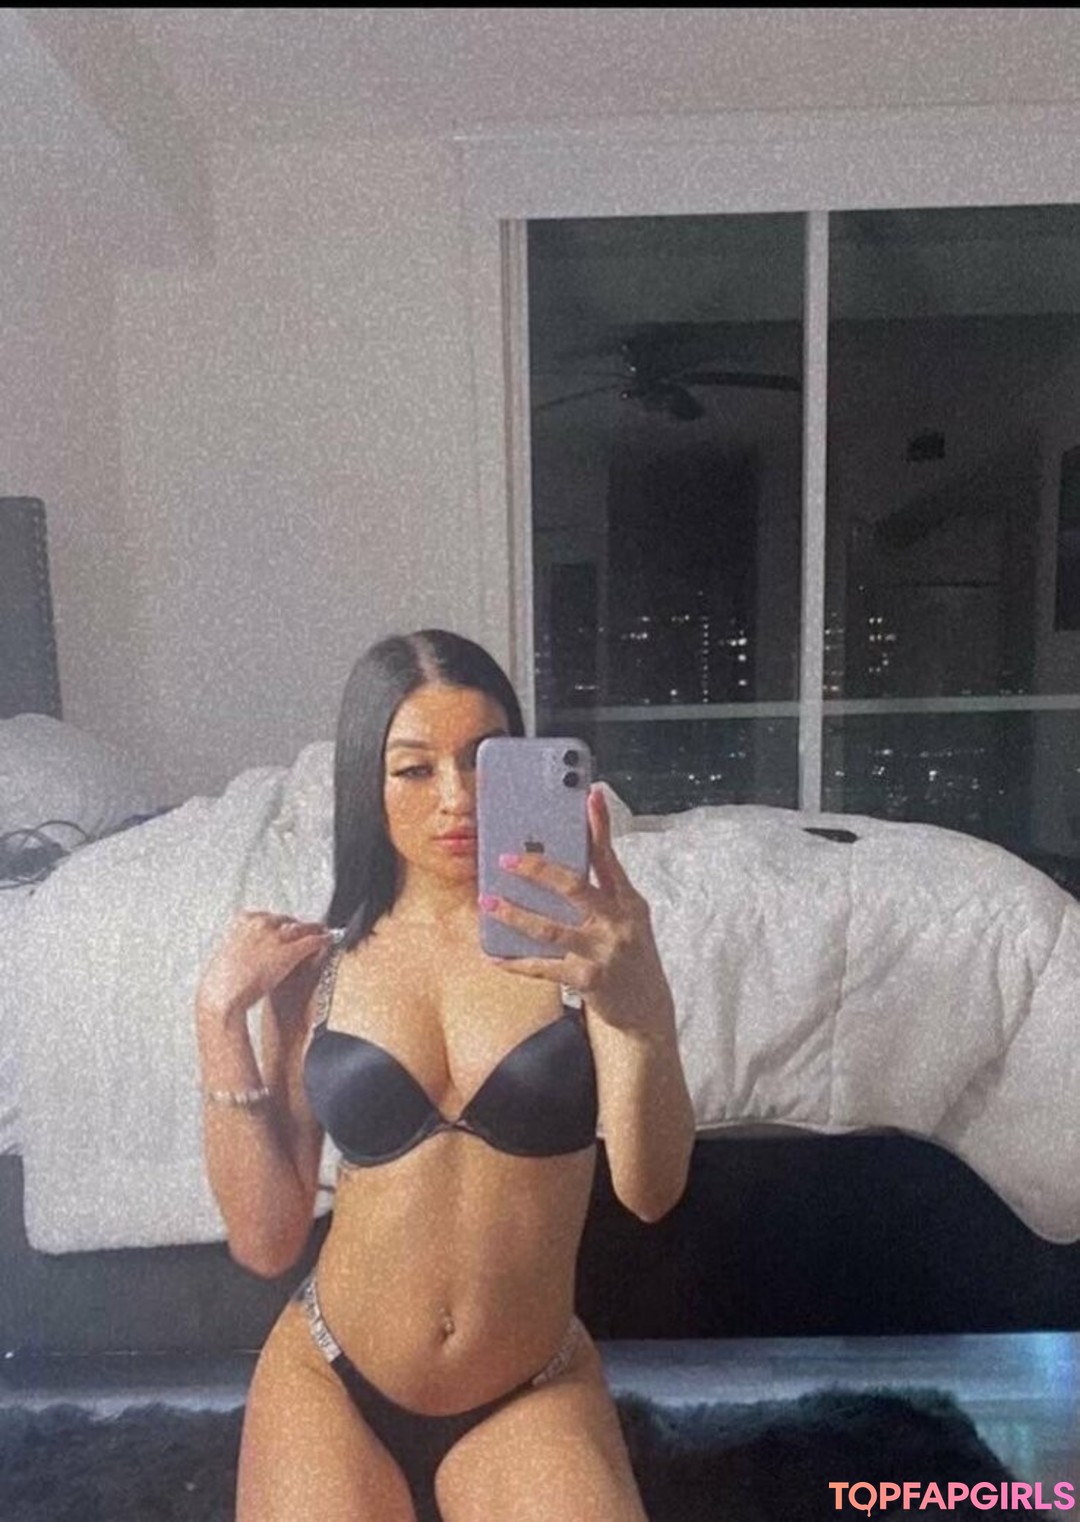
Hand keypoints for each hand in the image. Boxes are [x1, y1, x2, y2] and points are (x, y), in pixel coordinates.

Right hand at [196, 910, 331, 1025]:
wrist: (223, 996)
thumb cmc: (220, 982)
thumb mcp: (227, 954)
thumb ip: (240, 945)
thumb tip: (245, 948)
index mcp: (243, 920)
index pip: (268, 916)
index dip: (279, 924)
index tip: (285, 928)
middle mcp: (261, 923)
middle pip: (287, 920)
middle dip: (296, 927)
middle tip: (305, 932)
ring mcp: (276, 936)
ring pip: (303, 927)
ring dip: (313, 930)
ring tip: (322, 932)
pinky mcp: (290, 951)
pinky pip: (313, 941)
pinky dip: (324, 939)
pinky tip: (330, 940)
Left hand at [480, 786, 670, 1032]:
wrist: (646, 1010)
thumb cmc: (628, 955)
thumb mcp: (627, 919)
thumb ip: (601, 891)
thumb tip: (560, 864)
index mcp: (628, 901)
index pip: (609, 857)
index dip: (599, 826)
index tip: (588, 796)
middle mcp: (618, 922)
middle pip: (575, 887)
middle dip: (538, 870)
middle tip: (506, 859)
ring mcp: (603, 951)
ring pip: (551, 928)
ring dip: (514, 915)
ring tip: (488, 903)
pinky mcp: (589, 979)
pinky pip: (543, 967)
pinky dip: (515, 962)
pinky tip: (494, 955)